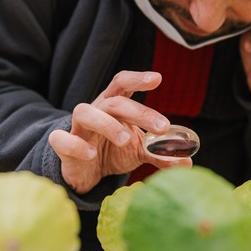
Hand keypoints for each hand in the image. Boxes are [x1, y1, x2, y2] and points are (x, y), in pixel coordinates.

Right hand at [48, 71, 190, 193]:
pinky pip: (63, 140)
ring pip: (85, 113)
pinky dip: (76, 145)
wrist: (85, 172)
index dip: (138, 78)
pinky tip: (92, 155)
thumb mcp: (138, 151)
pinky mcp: (64, 146)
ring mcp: (78, 127)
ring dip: (107, 124)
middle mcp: (96, 110)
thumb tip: (188, 161)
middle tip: (163, 127)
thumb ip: (160, 154)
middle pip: (115, 101)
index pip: (123, 83)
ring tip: (126, 140)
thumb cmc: (112, 151)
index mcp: (114, 105)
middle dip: (140, 112)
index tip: (157, 78)